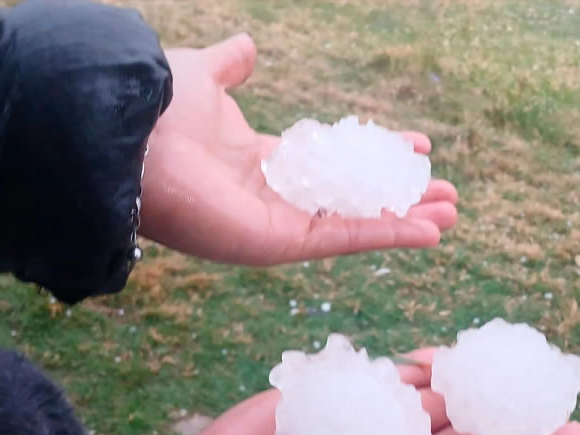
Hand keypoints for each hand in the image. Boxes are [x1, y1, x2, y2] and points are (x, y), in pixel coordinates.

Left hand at [139, 34, 458, 265]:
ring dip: (405, 221)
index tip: (418, 146)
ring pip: (355, 224)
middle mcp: (274, 197)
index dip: (375, 155)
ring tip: (451, 215)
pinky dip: (387, 235)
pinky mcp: (278, 244)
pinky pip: (342, 238)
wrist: (128, 136)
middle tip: (446, 193)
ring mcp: (277, 224)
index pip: (333, 162)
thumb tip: (248, 47)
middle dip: (400, 196)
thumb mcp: (206, 75)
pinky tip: (430, 231)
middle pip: (352, 199)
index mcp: (262, 160)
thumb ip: (231, 65)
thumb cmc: (160, 107)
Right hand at [175, 348, 579, 434]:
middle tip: (544, 374)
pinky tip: (427, 357)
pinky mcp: (322, 403)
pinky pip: (368, 379)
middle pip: (464, 427)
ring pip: (423, 396)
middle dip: (502, 403)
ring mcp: (360, 431)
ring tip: (493, 356)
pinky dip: (397, 367)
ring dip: (458, 377)